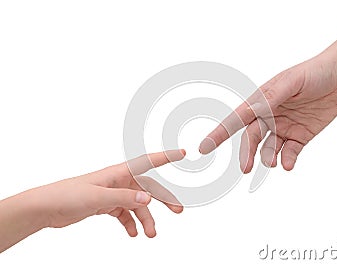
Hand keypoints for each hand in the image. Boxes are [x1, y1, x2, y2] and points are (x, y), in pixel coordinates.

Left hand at [31, 150, 184, 237]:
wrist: (46, 207)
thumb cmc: (67, 195)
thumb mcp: (97, 197)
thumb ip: (123, 197)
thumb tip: (148, 199)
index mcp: (118, 173)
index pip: (147, 161)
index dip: (166, 156)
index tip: (182, 153)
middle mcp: (118, 181)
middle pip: (147, 189)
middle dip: (163, 199)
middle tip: (177, 210)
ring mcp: (113, 194)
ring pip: (136, 205)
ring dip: (145, 219)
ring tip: (150, 234)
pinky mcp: (105, 205)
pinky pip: (124, 214)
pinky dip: (130, 223)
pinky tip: (132, 233)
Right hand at [199, 56, 336, 170]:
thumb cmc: (312, 73)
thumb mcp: (290, 82)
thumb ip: (271, 97)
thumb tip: (253, 109)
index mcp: (261, 101)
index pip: (236, 119)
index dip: (219, 134)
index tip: (204, 147)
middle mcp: (269, 116)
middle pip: (252, 138)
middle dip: (246, 153)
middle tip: (245, 168)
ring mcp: (284, 127)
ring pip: (268, 148)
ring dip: (267, 158)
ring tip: (272, 164)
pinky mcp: (300, 136)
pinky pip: (290, 152)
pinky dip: (287, 160)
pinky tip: (288, 164)